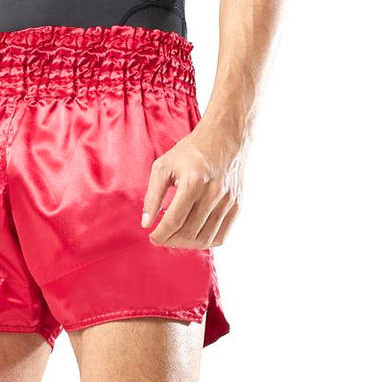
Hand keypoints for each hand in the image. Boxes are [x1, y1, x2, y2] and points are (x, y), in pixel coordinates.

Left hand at [141, 132, 243, 248]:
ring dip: (186, 244)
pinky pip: (222, 236)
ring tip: (175, 237)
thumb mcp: (163, 166)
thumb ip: (152, 196)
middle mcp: (213, 194)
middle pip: (189, 233)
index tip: (152, 236)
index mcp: (193, 182)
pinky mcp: (236, 205)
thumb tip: (146, 223)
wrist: (224, 137)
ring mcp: (228, 201)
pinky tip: (193, 235)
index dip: (160, 234)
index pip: (174, 220)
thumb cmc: (190, 151)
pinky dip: (205, 242)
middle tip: (161, 236)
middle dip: (170, 240)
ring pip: (206, 239)